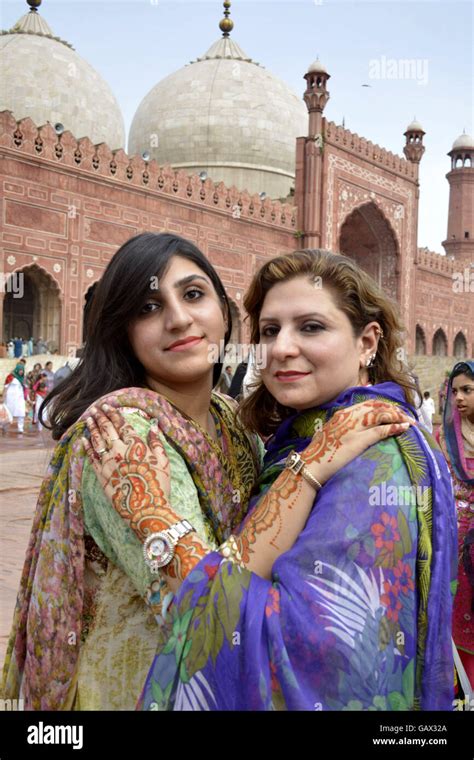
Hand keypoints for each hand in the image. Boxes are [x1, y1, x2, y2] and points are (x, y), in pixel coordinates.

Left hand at [82, 403, 170, 533]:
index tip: (108, 405)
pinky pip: (92, 458)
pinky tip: (83, 439)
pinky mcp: (102, 476)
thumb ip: (156, 442)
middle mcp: (119, 451)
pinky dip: (87, 447)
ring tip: (88, 419)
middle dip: (101, 417)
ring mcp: (108, 463)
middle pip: (107, 429)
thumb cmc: (158, 484)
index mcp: (135, 445)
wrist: (146, 509)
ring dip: (92, 428)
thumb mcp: (163, 461)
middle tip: (96, 409)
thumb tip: (154, 426)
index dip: (114, 413)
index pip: (123, 424)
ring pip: (97, 441)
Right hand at [302, 400, 414, 484]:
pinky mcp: (357, 440)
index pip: (368, 404)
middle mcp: (348, 416)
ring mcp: (353, 428)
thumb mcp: (330, 435)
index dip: (384, 407)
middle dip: (394, 410)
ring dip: (397, 416)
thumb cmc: (320, 454)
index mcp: (342, 414)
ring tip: (409, 422)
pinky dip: (394, 427)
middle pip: (377, 406)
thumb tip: (356, 430)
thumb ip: (342, 428)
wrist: (310, 466)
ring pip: (381, 415)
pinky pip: (381, 430)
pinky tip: (403, 428)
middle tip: (407, 417)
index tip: (395, 413)